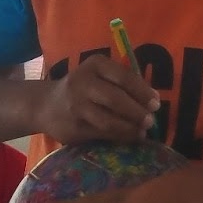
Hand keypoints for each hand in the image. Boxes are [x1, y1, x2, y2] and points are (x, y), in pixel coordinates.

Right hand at [38, 54, 159, 144]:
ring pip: (109, 120)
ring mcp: (76, 106)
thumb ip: (123, 82)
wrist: (46, 105)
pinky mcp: (73, 127)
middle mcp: (82, 82)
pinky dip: (119, 137)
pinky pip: (102, 134)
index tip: (156, 103)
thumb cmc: (83, 89)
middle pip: (116, 99)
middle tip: (150, 120)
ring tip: (142, 132)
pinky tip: (129, 137)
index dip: (142, 92)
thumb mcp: (99, 75)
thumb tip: (153, 99)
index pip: (124, 77)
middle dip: (137, 112)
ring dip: (130, 128)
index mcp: (95, 65)